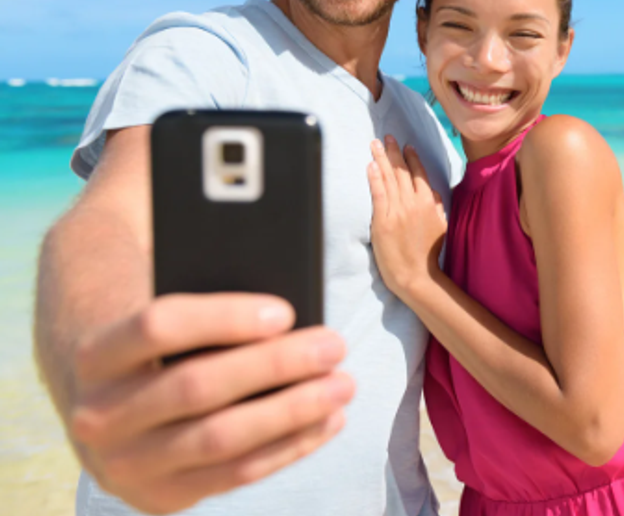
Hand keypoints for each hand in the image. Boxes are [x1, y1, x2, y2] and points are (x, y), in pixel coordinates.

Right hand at [68, 293, 352, 514]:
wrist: (107, 406)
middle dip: (275, 364)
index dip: (224, 317)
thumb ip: (211, 315)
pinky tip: (329, 420)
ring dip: (292, 411)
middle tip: (334, 345)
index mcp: (94, 355)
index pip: (158, 326)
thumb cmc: (162, 346)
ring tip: (343, 384)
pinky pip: (235, 475)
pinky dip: (289, 446)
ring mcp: (126, 465)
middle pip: (196, 386)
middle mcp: (98, 416)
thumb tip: (288, 316)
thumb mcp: (170, 321)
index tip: (286, 311)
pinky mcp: (159, 497)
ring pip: (220, 439)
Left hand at [367, 136, 446, 297]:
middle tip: (386, 137)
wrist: (415, 274)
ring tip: (375, 144)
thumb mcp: (441, 226)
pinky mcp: (382, 220)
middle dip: (393, 151)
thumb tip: (433, 192)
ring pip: (388, 178)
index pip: (418, 174)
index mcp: (429, 203)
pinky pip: (378, 194)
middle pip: (401, 171)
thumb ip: (438, 206)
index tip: (406, 145)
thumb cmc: (428, 253)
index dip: (411, 158)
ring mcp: (397, 211)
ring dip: (381, 158)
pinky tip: (371, 164)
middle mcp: (413, 203)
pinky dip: (374, 177)